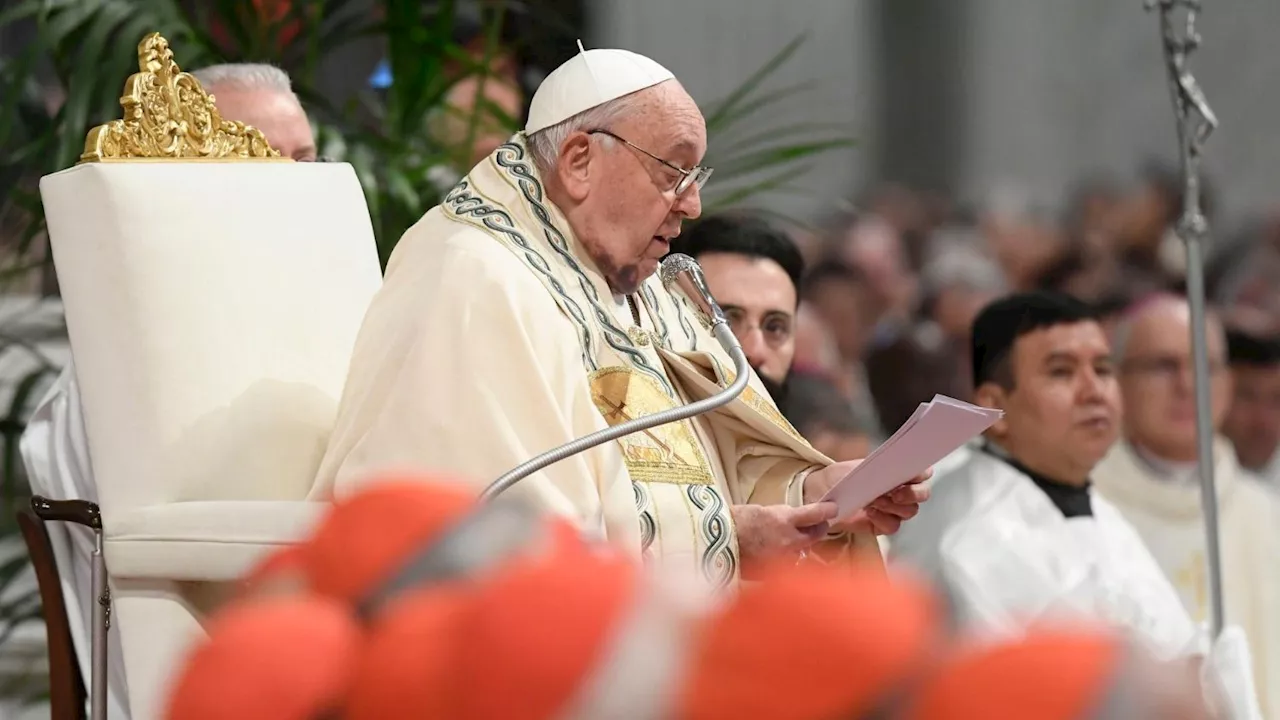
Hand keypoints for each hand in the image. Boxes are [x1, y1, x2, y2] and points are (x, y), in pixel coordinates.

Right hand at [731, 502, 837, 564]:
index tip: (832, 509)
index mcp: (783, 520)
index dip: (826, 511)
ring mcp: (781, 559)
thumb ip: (777, 516)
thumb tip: (788, 519)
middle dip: (818, 530)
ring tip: (796, 543)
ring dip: (801, 547)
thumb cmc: (730, 522)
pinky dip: (784, 561)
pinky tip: (777, 557)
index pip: (814, 515)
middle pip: (813, 536)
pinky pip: (785, 566)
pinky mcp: (771, 574)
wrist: (713, 544)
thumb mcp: (758, 511)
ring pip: (801, 553)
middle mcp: (788, 541)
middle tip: (819, 526)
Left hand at [803, 461, 932, 535]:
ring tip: (874, 501)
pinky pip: (892, 526)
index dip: (922, 475)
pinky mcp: (880, 525)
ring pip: (909, 511)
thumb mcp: (858, 466)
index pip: (922, 473)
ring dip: (894, 506)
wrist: (819, 492)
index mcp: (897, 473)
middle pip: (922, 495)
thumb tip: (895, 466)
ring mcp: (892, 510)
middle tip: (895, 494)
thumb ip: (880, 467)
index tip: (912, 476)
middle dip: (912, 494)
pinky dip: (883, 519)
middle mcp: (900, 492)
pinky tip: (869, 513)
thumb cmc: (840, 476)